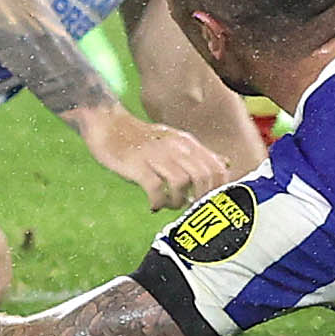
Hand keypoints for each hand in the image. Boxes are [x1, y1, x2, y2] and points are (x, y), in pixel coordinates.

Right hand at [80, 106, 232, 210]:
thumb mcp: (176, 141)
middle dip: (200, 199)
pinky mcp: (138, 165)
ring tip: (169, 205)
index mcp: (188, 143)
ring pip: (181, 183)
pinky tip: (154, 206)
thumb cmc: (144, 139)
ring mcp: (157, 155)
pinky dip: (158, 202)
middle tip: (190, 209)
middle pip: (202, 176)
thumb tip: (226, 165)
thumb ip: (200, 154)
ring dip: (177, 201)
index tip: (210, 203)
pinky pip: (155, 188)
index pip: (216, 167)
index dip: (219, 189)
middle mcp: (176, 148)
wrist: (109, 126)